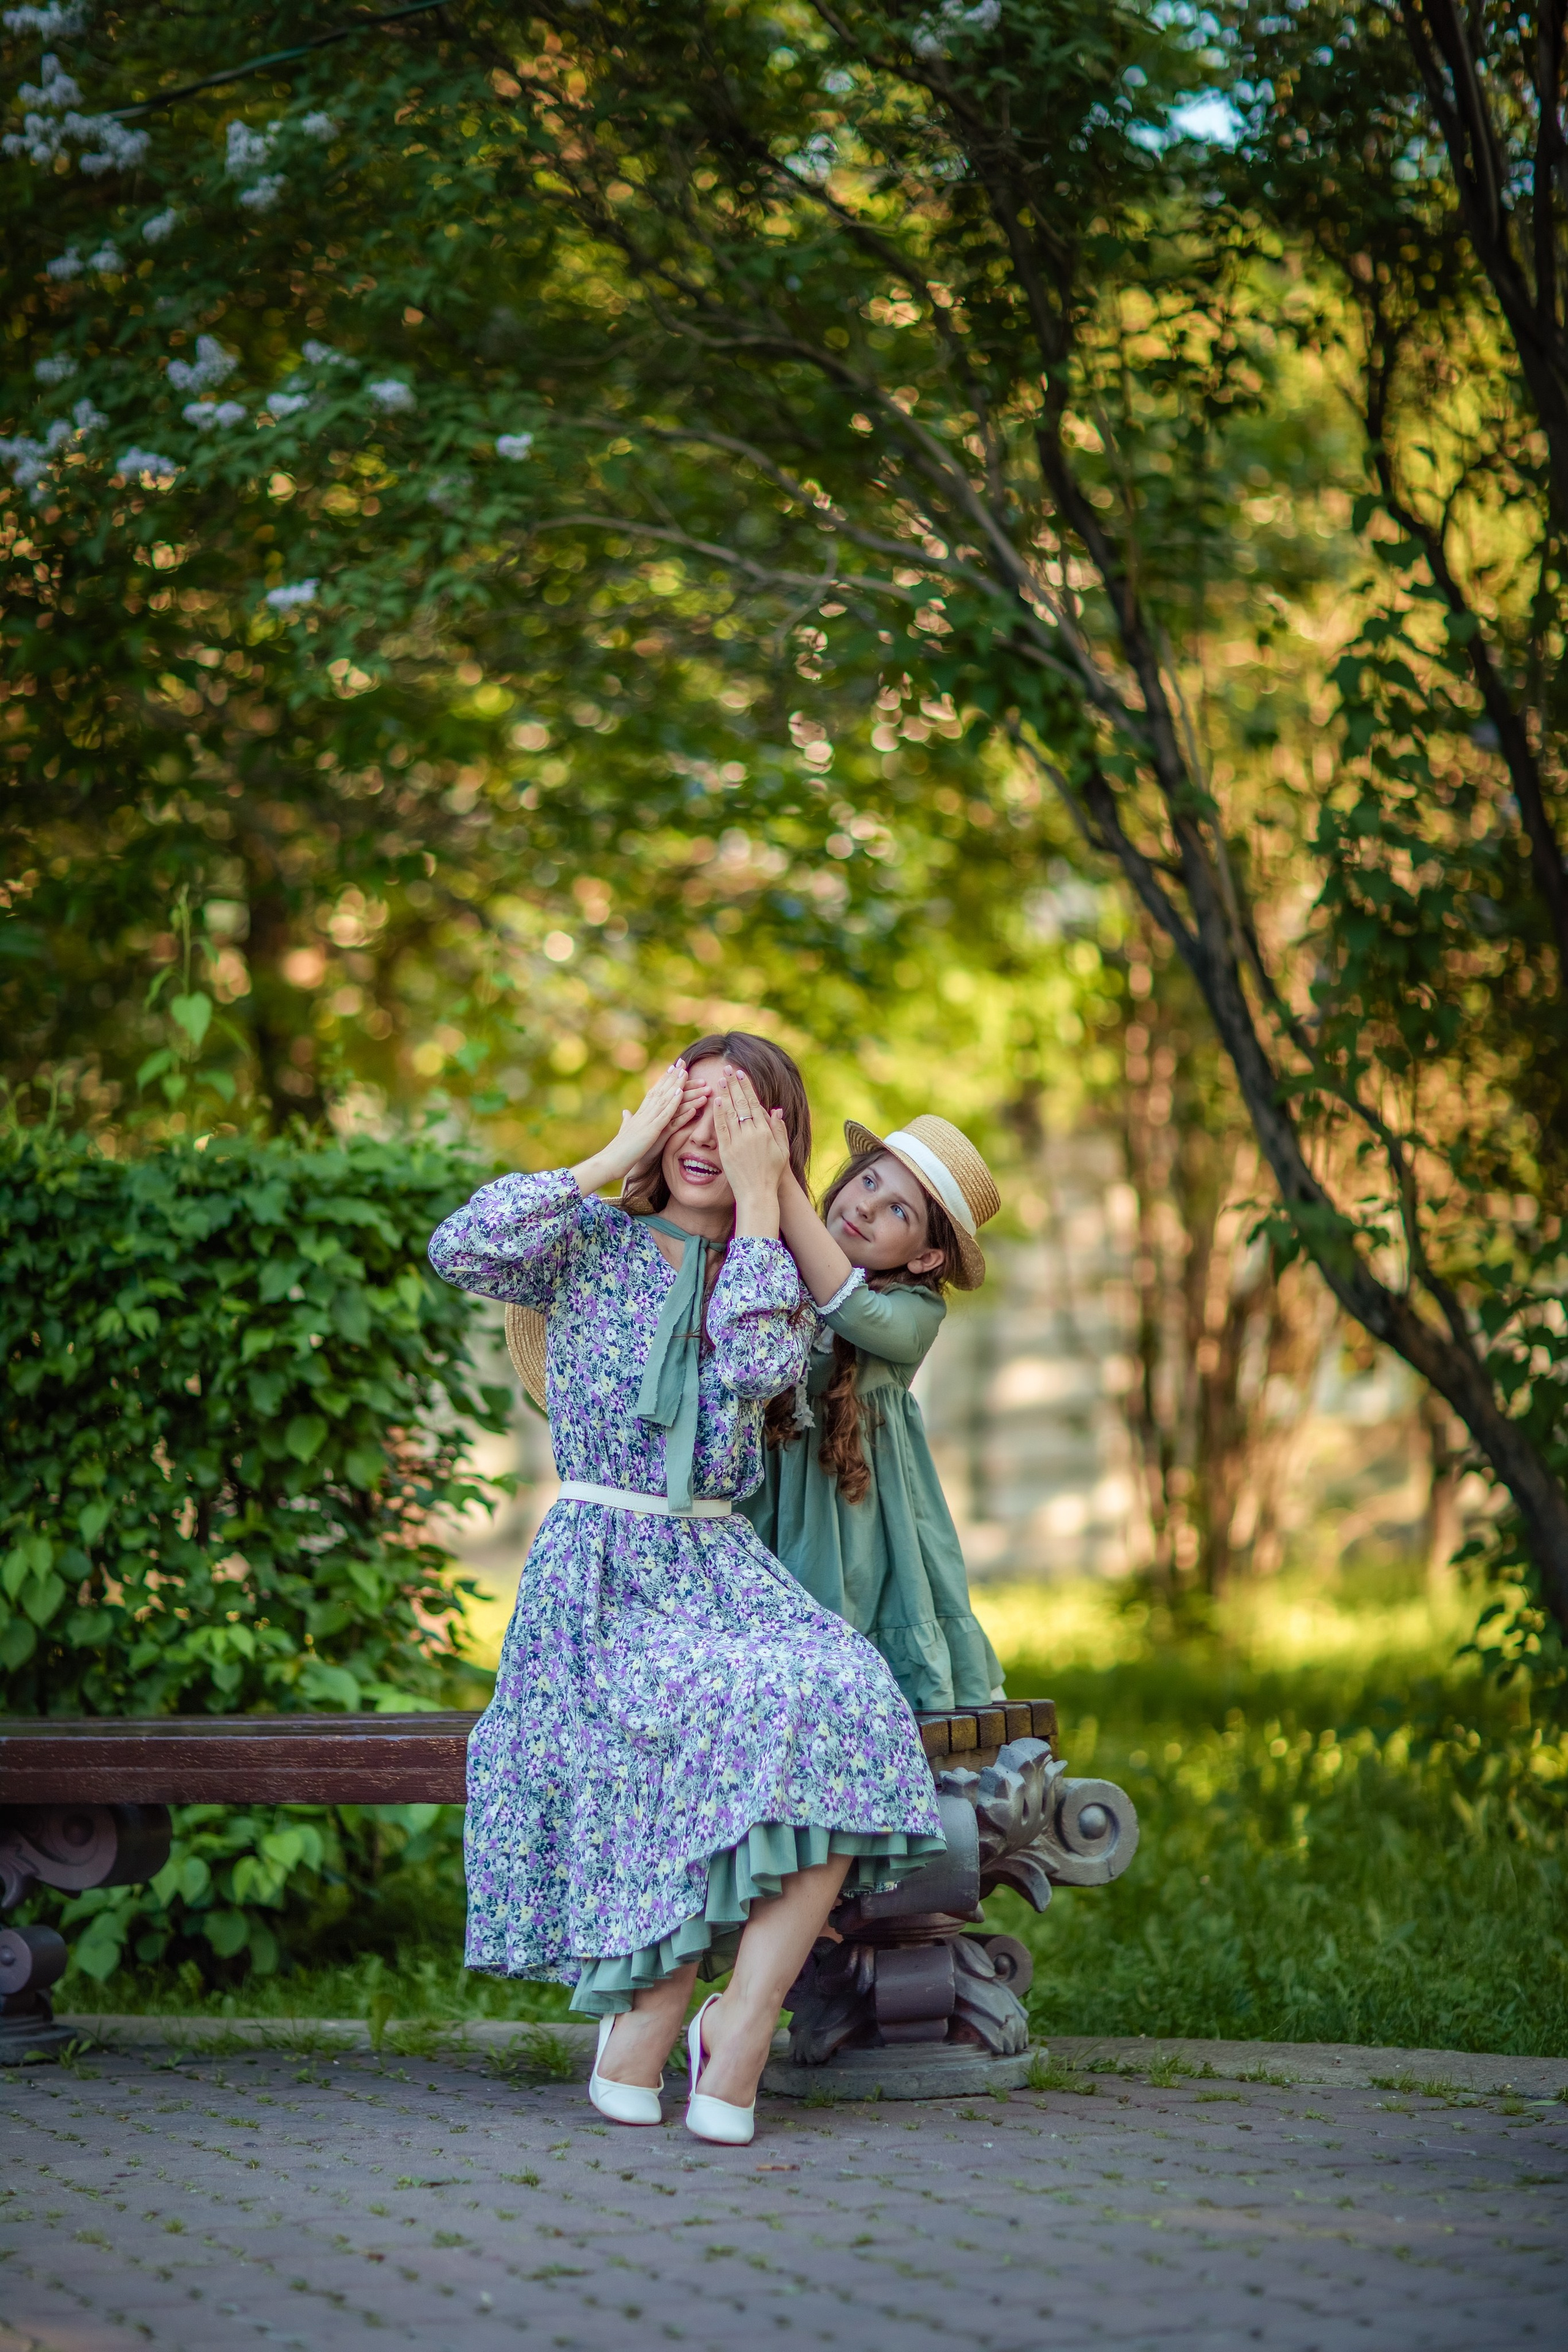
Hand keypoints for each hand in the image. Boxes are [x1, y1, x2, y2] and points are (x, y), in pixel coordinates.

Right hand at [569, 1060, 692, 1194]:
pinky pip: (665, 1115)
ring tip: (689, 1074)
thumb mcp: (626, 1131)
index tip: (674, 1067)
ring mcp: (648, 1121)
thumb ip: (627, 1120)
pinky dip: (673, 1104)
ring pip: (666, 1100)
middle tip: (684, 1063)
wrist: (609, 1161)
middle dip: (674, 1077)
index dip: (665, 1079)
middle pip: (662, 1091)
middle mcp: (644, 1113)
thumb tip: (625, 1112)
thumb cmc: (619, 1150)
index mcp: (640, 1113)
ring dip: (679, 1086)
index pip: (655, 1092)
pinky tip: (681, 1094)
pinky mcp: (651, 1131)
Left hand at [713, 1066, 787, 1236]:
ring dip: (725, 1094)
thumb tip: (777, 1109)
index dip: (747, 1087)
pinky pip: (721, 1128)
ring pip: (730, 1113)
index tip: (742, 1074)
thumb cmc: (772, 1173)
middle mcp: (751, 1134)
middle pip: (741, 1103)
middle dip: (734, 1084)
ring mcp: (738, 1142)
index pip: (754, 1104)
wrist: (758, 1193)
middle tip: (728, 1068)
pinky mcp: (726, 1151)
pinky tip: (715, 1101)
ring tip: (720, 1079)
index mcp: (766, 1132)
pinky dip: (718, 1114)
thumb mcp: (782, 1151)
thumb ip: (779, 1129)